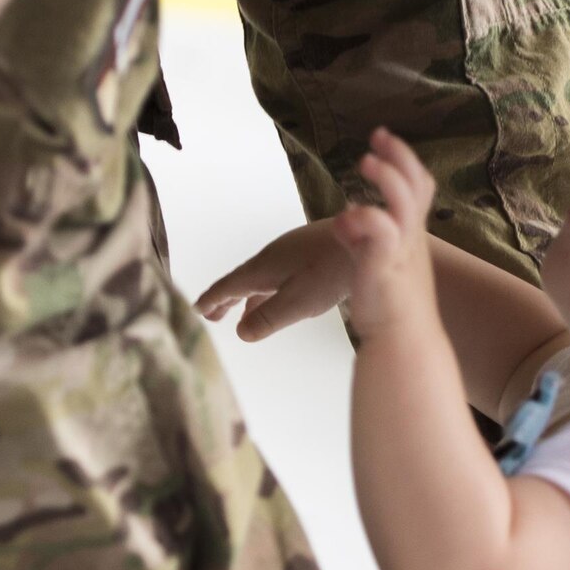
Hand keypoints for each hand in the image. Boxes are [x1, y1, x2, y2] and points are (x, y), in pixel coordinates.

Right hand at [197, 218, 349, 340]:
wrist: (372, 238)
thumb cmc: (333, 271)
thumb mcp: (297, 302)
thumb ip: (268, 318)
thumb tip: (241, 332)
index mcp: (264, 268)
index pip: (228, 286)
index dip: (212, 299)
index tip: (196, 309)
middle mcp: (274, 256)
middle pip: (242, 280)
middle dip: (226, 299)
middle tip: (212, 314)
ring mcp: (293, 251)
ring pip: (263, 277)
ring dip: (249, 295)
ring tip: (243, 312)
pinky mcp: (312, 252)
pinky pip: (280, 273)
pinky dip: (270, 288)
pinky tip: (281, 296)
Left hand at [334, 127, 437, 337]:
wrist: (405, 341)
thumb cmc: (391, 306)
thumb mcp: (379, 261)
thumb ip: (363, 237)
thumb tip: (347, 217)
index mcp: (410, 234)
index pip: (416, 186)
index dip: (402, 159)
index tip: (382, 139)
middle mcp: (411, 238)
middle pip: (416, 185)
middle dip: (399, 156)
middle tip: (378, 136)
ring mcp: (401, 251)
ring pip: (403, 203)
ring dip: (386, 178)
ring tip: (366, 162)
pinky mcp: (385, 267)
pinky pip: (381, 233)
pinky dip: (365, 219)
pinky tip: (344, 221)